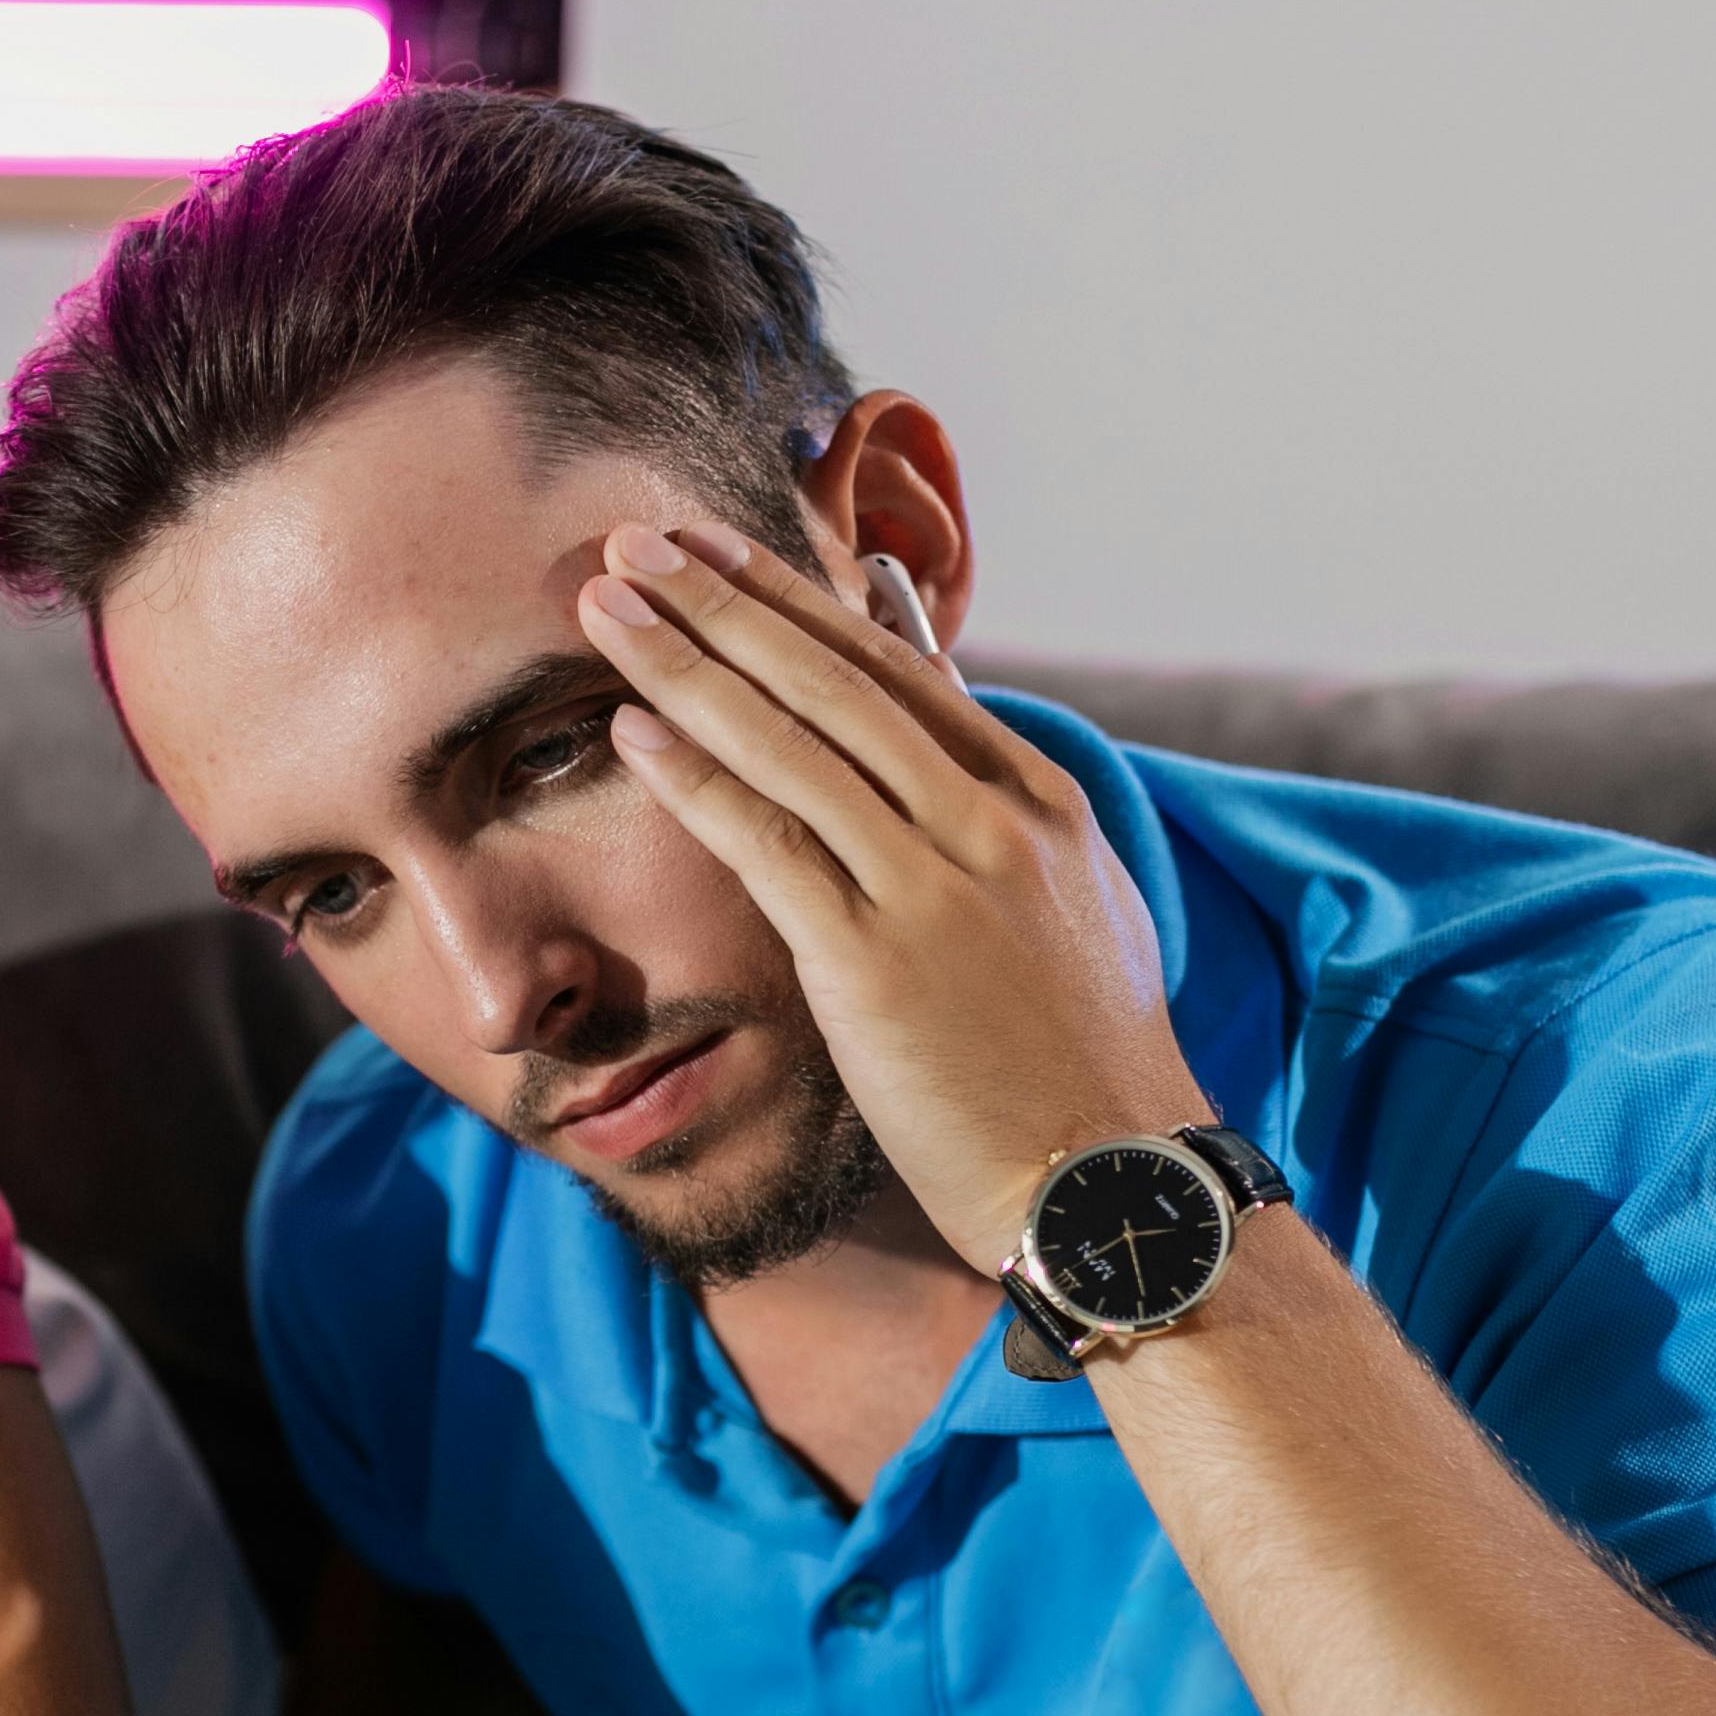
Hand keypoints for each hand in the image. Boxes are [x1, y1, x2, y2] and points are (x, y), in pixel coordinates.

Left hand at [579, 520, 1204, 1266]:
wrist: (1112, 1180)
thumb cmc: (1077, 1058)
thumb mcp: (1066, 902)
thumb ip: (994, 796)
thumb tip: (929, 685)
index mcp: (1035, 798)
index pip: (896, 669)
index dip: (792, 599)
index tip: (714, 548)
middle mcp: (989, 822)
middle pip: (831, 679)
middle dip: (722, 599)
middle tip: (634, 535)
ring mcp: (935, 886)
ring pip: (790, 742)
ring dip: (685, 661)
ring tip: (603, 602)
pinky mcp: (878, 961)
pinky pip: (768, 844)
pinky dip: (696, 777)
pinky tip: (630, 727)